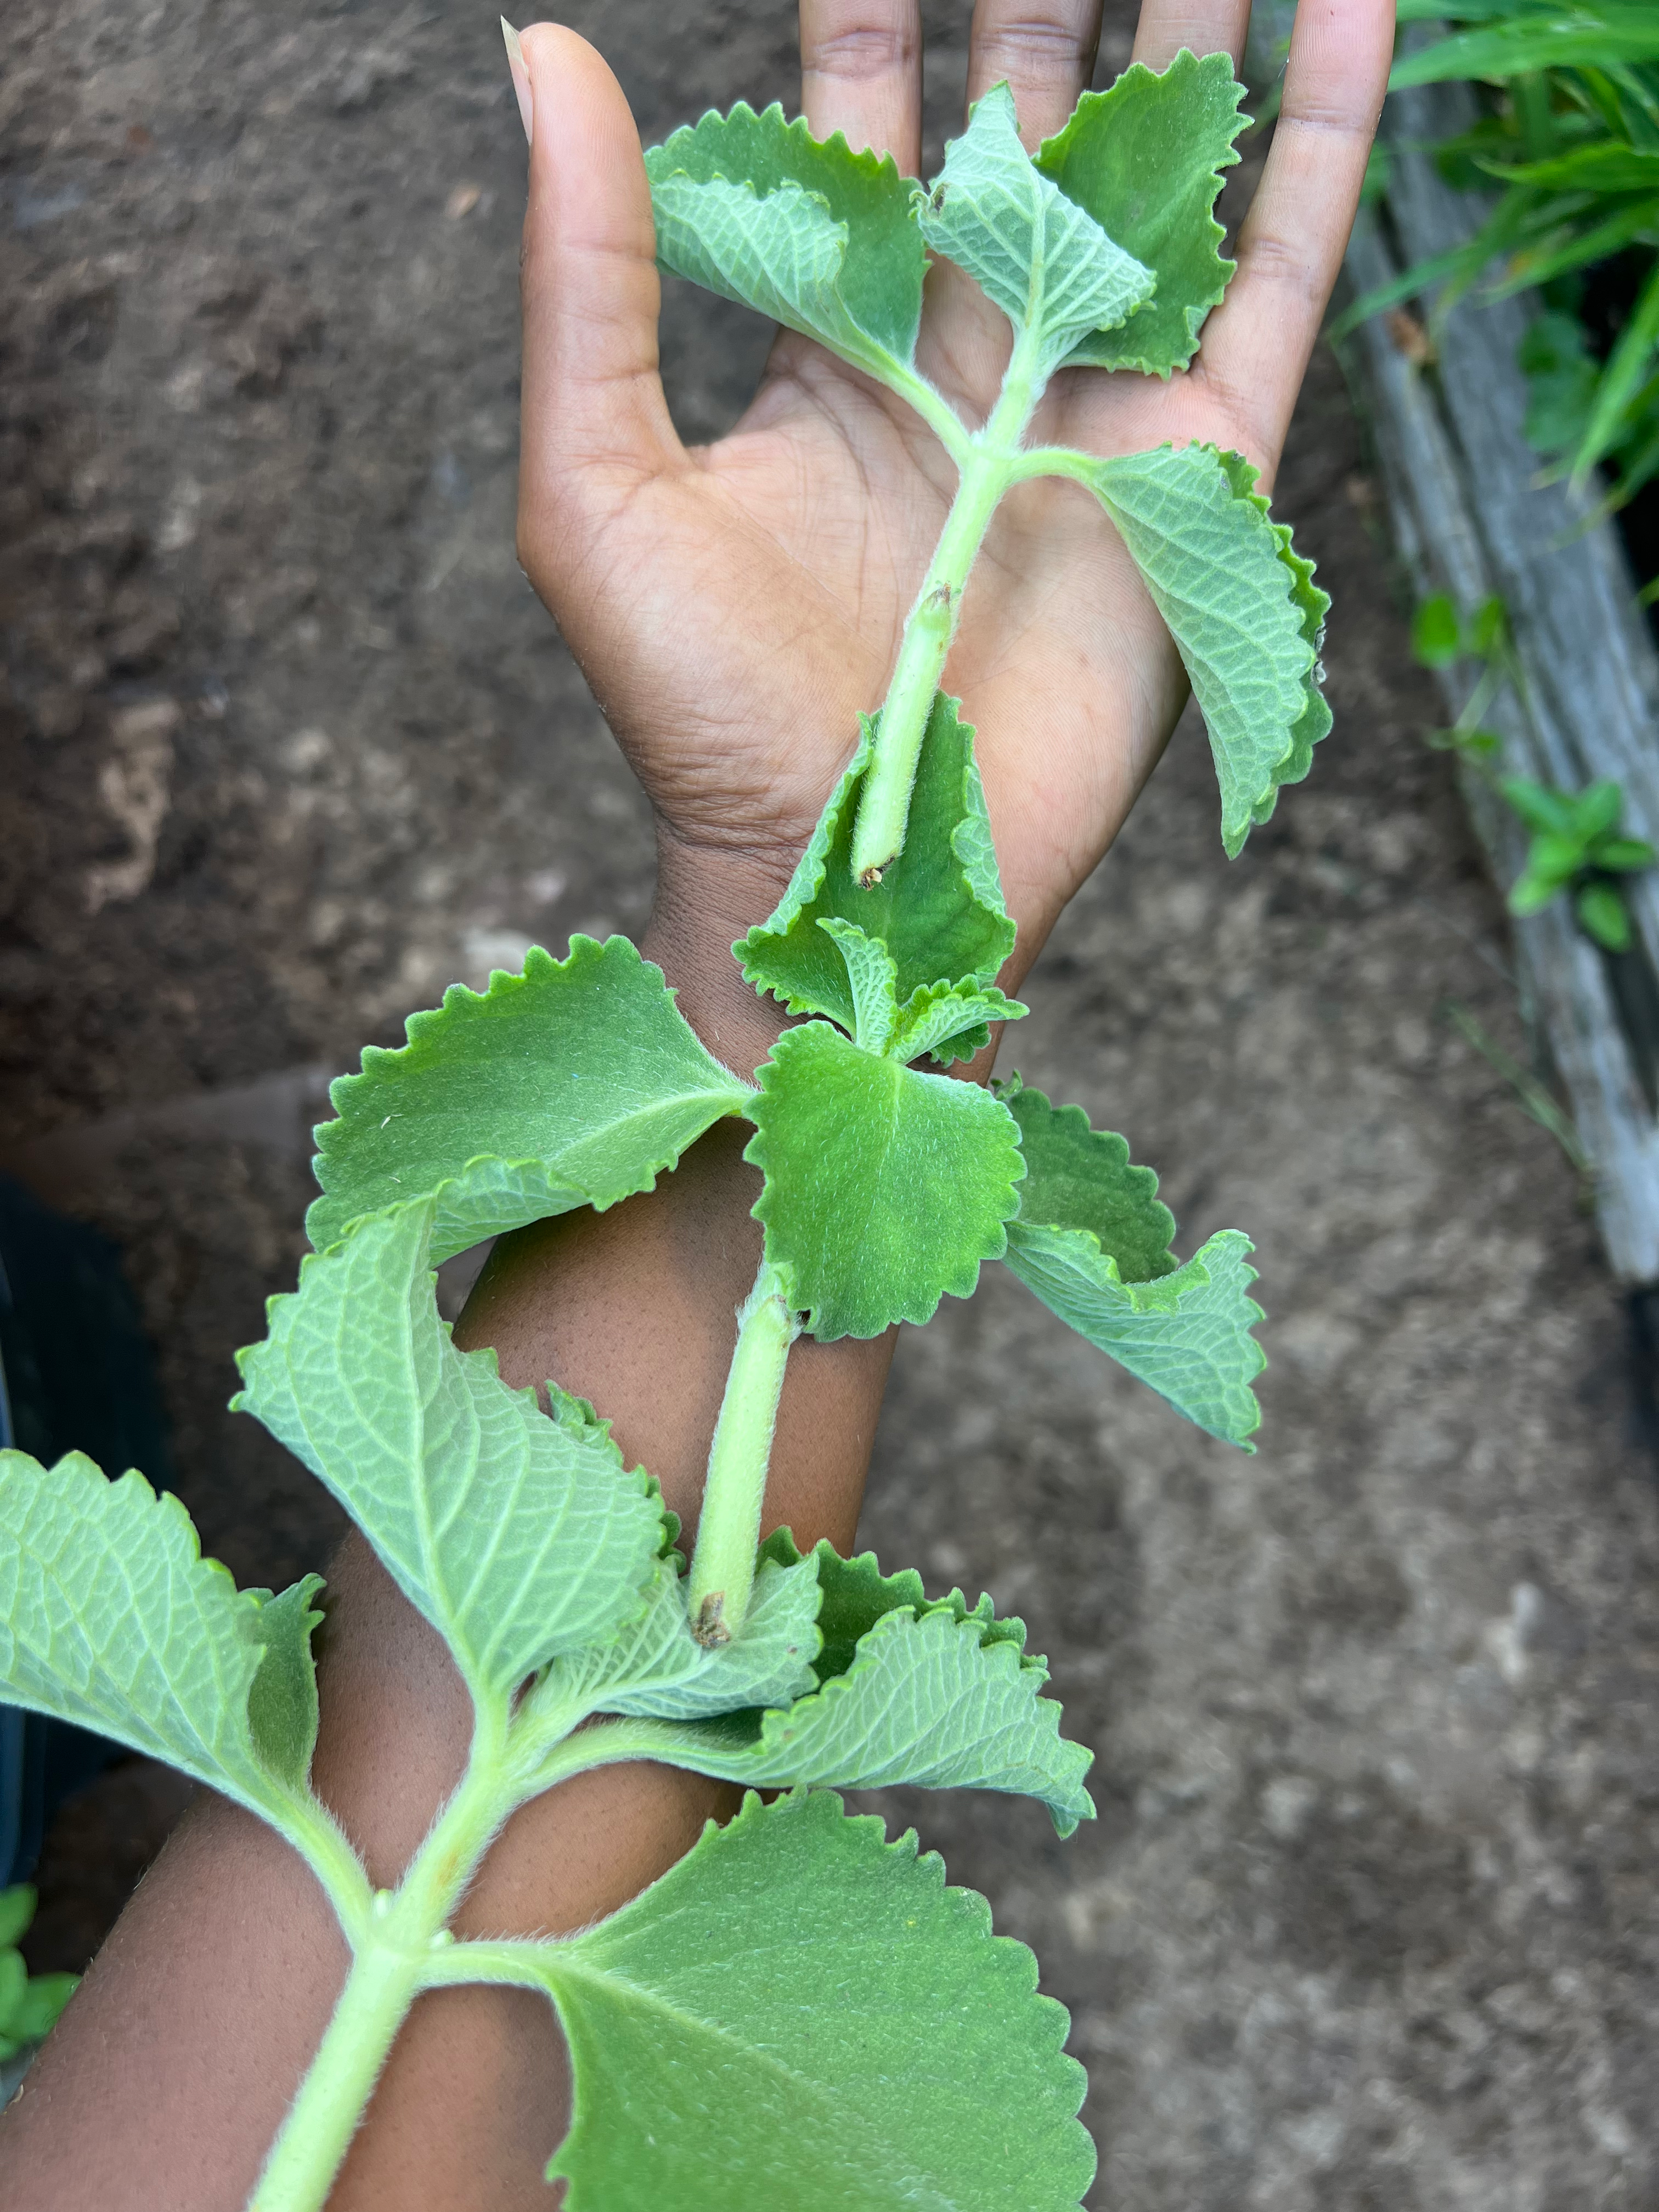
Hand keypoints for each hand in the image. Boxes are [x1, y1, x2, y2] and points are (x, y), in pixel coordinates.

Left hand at [513, 0, 1392, 1015]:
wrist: (842, 873)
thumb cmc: (698, 712)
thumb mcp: (597, 489)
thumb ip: (587, 277)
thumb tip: (542, 53)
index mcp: (842, 331)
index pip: (873, 106)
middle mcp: (976, 347)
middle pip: (1030, 107)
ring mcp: (1096, 402)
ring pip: (1167, 166)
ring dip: (1200, 21)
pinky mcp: (1199, 472)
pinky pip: (1280, 277)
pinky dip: (1326, 144)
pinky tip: (1358, 4)